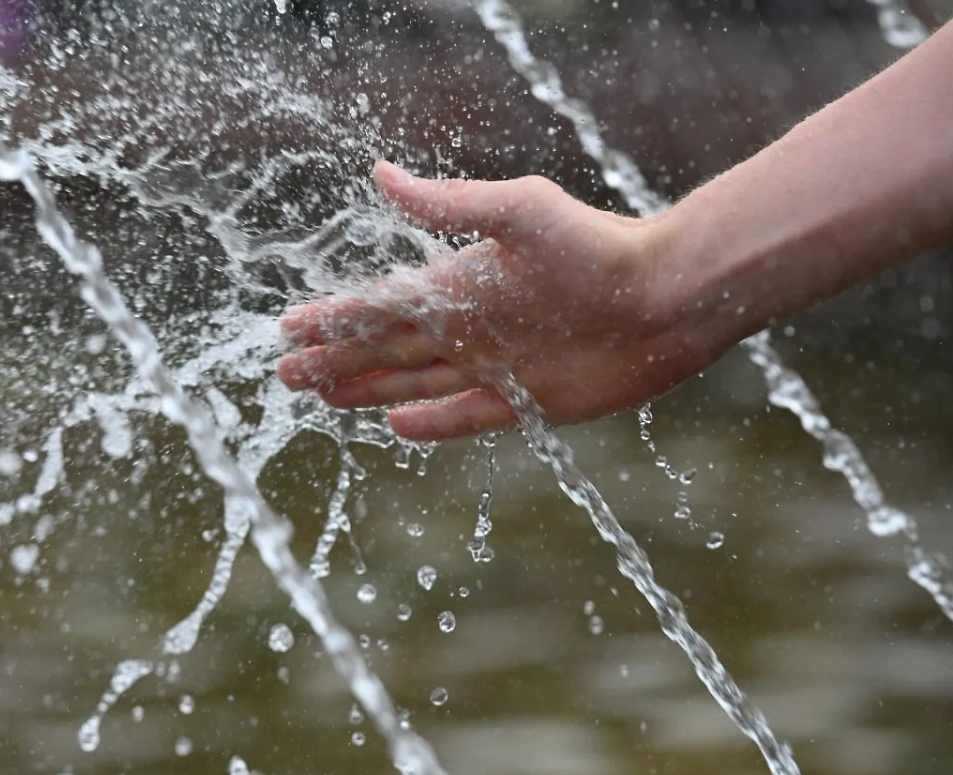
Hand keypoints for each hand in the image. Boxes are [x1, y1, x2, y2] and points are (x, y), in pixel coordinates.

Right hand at [276, 161, 727, 439]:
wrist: (665, 298)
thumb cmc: (597, 247)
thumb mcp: (520, 213)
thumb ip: (449, 203)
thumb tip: (379, 174)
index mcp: (457, 283)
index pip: (378, 305)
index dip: (332, 317)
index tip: (287, 326)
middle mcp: (468, 325)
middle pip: (384, 349)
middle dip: (334, 360)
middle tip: (288, 373)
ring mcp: (494, 365)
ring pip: (413, 382)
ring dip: (368, 389)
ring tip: (326, 395)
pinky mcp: (525, 401)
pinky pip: (464, 415)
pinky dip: (430, 422)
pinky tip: (396, 424)